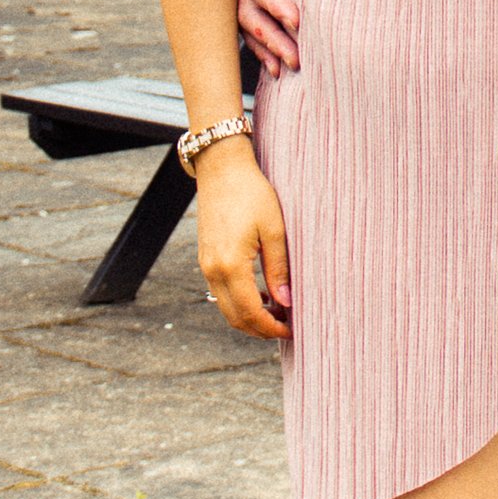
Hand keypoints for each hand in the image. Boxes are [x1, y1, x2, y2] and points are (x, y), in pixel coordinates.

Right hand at [194, 138, 291, 337]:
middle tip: (287, 326)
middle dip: (260, 329)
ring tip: (278, 312)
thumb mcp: (274, 230)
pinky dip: (240, 301)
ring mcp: (205, 265)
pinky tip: (261, 294)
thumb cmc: (251, 193)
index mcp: (230, 265)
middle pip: (235, 317)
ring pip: (226, 307)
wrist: (221, 169)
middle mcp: (213, 270)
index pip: (250, 312)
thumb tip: (286, 302)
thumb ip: (279, 269)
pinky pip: (221, 292)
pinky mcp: (205, 258)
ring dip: (250, 317)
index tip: (292, 329)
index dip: (271, 327)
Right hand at [238, 0, 316, 68]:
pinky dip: (260, 45)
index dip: (274, 4)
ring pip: (245, 22)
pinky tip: (275, 66)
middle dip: (270, 38)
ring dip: (264, 48)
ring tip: (286, 70)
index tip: (299, 21)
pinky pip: (249, 20)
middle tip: (298, 59)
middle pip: (246, 12)